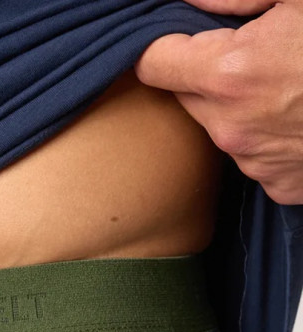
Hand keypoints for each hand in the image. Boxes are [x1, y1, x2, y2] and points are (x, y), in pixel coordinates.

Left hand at [134, 0, 302, 204]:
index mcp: (232, 73)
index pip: (153, 63)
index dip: (162, 44)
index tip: (178, 35)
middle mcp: (233, 128)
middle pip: (185, 96)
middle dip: (206, 72)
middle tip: (251, 50)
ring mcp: (255, 163)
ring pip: (220, 126)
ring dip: (238, 104)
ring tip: (287, 81)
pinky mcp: (279, 186)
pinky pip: (255, 156)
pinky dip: (268, 135)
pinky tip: (302, 116)